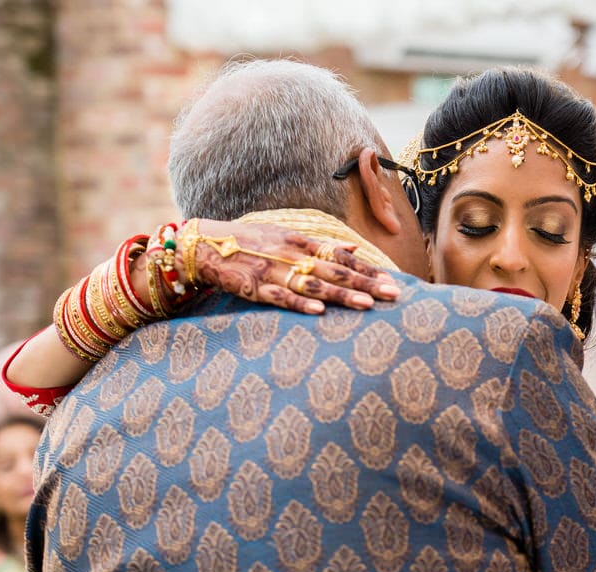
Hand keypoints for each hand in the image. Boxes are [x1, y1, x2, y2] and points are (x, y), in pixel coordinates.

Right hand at [181, 218, 400, 313]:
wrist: (204, 245)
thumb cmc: (248, 242)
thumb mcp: (285, 236)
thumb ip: (320, 245)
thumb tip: (354, 250)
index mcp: (299, 240)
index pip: (340, 255)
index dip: (366, 269)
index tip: (390, 280)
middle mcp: (290, 254)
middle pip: (335, 270)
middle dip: (365, 283)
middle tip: (392, 294)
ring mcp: (273, 271)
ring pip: (314, 284)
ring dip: (342, 294)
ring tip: (367, 304)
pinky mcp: (255, 287)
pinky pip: (281, 296)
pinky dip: (300, 303)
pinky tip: (320, 311)